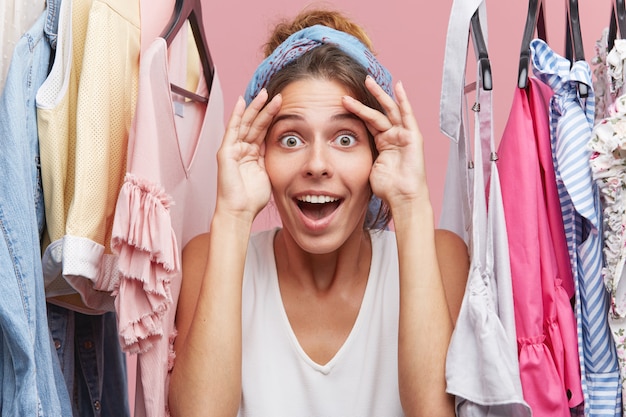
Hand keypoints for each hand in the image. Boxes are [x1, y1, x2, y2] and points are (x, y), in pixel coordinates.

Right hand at [215, 89, 281, 221]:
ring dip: (255, 108)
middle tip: (277, 94)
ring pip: (246, 123)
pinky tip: (242, 101)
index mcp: (252, 154)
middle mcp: (242, 149)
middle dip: (266, 108)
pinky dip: (237, 115)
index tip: (284, 105)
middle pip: (255, 124)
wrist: (239, 212)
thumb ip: (271, 158)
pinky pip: (232, 130)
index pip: (263, 131)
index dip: (272, 117)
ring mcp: (232, 149)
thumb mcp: (268, 173)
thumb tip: (284, 145)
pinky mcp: (225, 152)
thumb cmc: (253, 198)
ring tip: (265, 93)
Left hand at [342, 77, 428, 213]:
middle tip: (358, 82)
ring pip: (389, 110)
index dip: (357, 110)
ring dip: (379, 95)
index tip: (344, 100)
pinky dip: (403, 100)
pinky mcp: (413, 136)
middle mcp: (394, 136)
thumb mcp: (367, 166)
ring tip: (368, 81)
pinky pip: (407, 115)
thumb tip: (340, 150)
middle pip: (379, 112)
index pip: (369, 122)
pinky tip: (398, 87)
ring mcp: (404, 135)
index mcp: (383, 143)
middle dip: (368, 97)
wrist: (402, 196)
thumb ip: (360, 154)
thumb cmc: (387, 187)